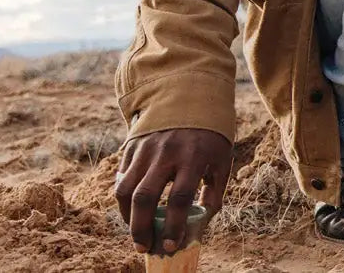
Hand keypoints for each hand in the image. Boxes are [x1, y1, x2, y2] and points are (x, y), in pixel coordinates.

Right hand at [113, 127, 231, 254]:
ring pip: (125, 189)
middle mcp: (166, 153)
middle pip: (144, 197)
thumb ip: (215, 188)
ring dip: (126, 216)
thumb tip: (204, 220)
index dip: (174, 225)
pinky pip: (121, 176)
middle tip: (143, 247)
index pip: (179, 197)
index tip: (171, 245)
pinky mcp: (131, 145)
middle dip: (141, 228)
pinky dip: (123, 197)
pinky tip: (131, 209)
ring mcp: (145, 148)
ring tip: (135, 232)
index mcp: (193, 156)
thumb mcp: (221, 158)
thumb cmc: (210, 134)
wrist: (190, 96)